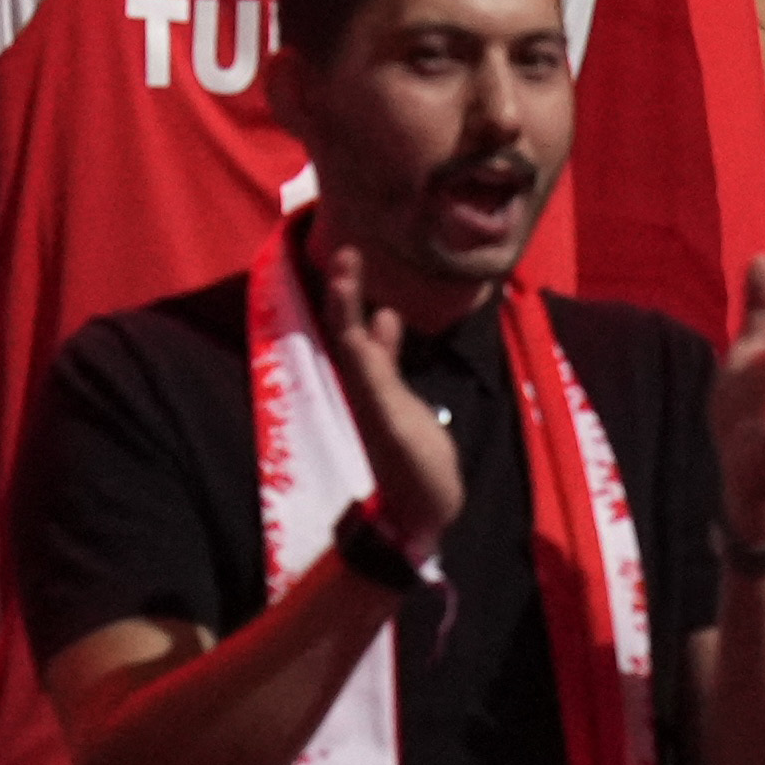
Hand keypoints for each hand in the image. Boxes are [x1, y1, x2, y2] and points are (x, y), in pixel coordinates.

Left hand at [318, 239, 466, 563]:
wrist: (419, 515)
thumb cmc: (410, 471)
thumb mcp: (393, 420)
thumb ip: (379, 375)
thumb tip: (367, 325)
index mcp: (362, 383)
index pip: (347, 328)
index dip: (345, 291)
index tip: (347, 250)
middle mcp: (365, 384)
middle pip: (351, 328)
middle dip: (349, 290)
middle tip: (352, 250)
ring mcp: (379, 395)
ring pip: (366, 340)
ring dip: (363, 307)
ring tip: (367, 274)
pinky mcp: (396, 406)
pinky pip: (384, 358)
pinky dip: (385, 334)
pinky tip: (393, 320)